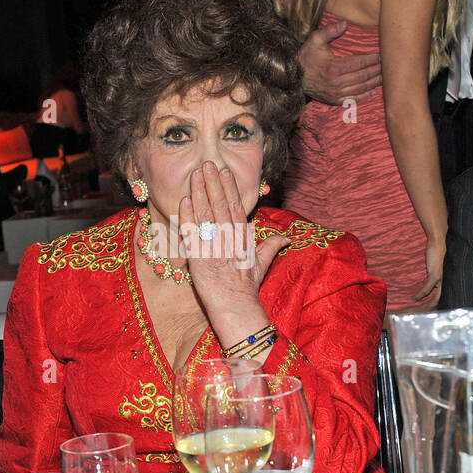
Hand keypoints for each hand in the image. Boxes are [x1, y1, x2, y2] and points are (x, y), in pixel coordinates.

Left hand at [178, 161, 288, 336]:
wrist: (236, 309)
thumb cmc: (247, 290)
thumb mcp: (261, 266)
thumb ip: (271, 247)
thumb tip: (287, 238)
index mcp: (243, 238)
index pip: (235, 207)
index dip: (228, 188)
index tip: (223, 171)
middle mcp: (229, 239)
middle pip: (220, 205)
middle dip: (213, 183)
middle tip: (207, 163)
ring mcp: (214, 247)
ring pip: (205, 214)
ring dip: (200, 192)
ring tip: (196, 174)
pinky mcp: (199, 257)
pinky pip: (192, 233)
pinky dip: (188, 216)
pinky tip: (184, 200)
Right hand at [300, 22, 382, 104]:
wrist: (294, 78)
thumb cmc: (306, 57)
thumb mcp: (314, 40)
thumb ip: (330, 31)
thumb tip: (345, 23)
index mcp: (334, 67)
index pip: (360, 63)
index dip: (373, 59)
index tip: (382, 55)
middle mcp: (337, 82)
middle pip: (364, 76)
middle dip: (377, 70)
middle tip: (389, 65)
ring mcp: (336, 93)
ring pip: (361, 88)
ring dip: (375, 82)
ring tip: (385, 77)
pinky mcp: (335, 100)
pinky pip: (354, 99)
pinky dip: (365, 96)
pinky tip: (374, 91)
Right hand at [412, 239, 444, 311]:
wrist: (437, 243)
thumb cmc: (434, 251)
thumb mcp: (432, 265)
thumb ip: (429, 271)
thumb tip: (424, 276)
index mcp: (441, 280)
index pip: (439, 295)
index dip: (433, 303)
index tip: (425, 309)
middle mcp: (441, 281)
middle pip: (438, 299)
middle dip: (430, 307)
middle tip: (420, 313)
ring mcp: (439, 279)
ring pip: (433, 296)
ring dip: (424, 303)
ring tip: (415, 308)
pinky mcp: (434, 275)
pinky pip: (427, 289)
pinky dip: (420, 295)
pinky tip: (414, 298)